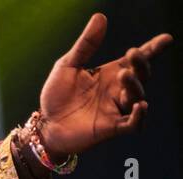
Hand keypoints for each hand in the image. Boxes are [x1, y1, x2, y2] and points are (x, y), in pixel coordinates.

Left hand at [37, 13, 171, 157]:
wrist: (45, 125)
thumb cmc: (56, 96)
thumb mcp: (67, 66)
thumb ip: (85, 45)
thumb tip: (100, 17)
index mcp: (110, 73)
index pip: (136, 60)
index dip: (153, 49)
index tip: (166, 39)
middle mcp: (117, 90)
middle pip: (140, 76)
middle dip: (141, 64)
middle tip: (134, 54)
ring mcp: (115, 109)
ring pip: (136, 96)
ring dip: (134, 85)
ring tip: (124, 75)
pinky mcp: (110, 128)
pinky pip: (133, 124)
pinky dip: (139, 116)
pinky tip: (141, 106)